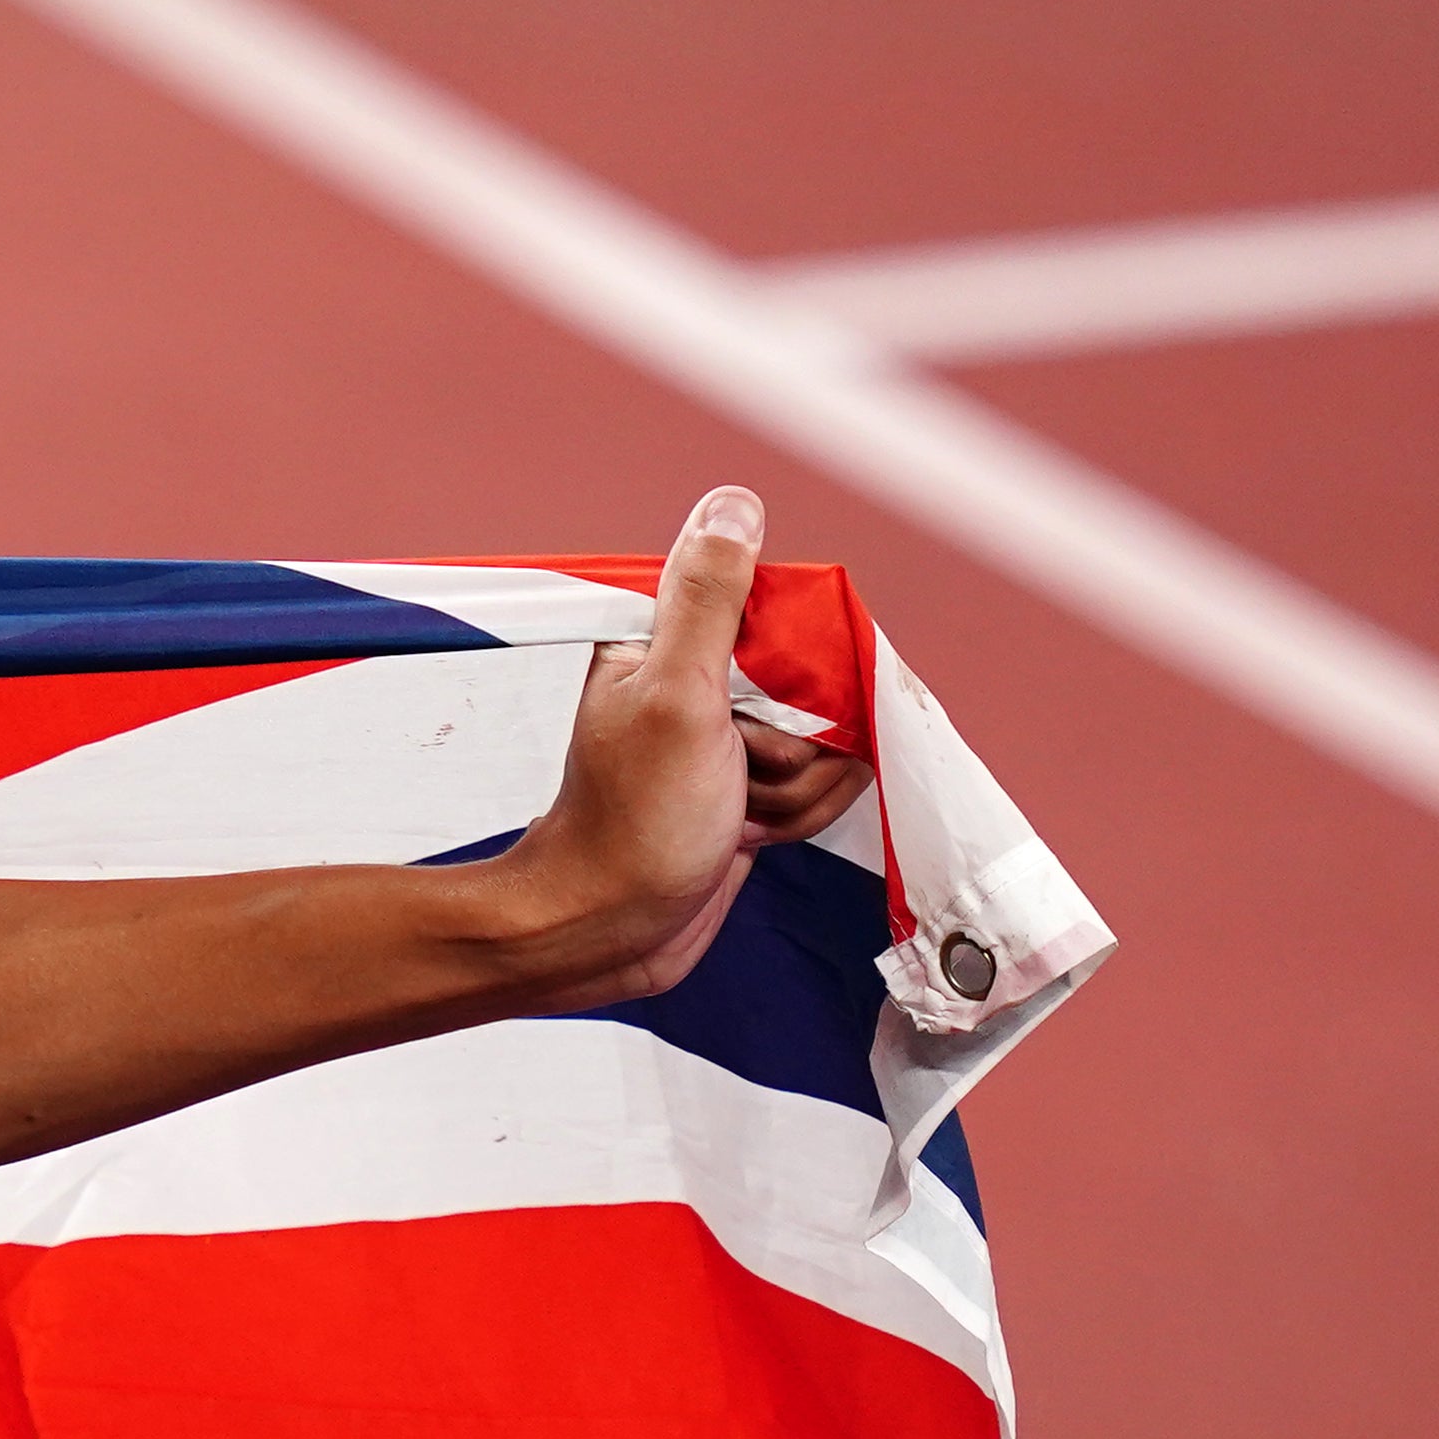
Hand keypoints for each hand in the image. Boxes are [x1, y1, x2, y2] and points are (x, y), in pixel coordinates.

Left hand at [484, 487, 872, 1013]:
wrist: (607, 933)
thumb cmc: (632, 823)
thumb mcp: (675, 696)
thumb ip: (708, 601)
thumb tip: (732, 506)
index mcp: (676, 645)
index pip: (794, 624)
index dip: (799, 679)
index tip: (752, 723)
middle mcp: (705, 683)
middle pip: (823, 688)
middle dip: (799, 748)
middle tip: (737, 777)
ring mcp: (733, 739)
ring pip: (831, 745)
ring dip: (795, 792)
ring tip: (731, 814)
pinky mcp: (750, 791)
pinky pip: (821, 790)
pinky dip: (793, 820)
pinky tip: (744, 837)